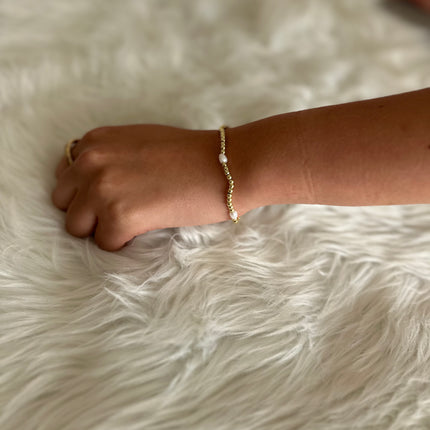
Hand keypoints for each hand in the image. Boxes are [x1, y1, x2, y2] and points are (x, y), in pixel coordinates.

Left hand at [52, 124, 246, 250]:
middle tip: (122, 211)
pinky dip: (123, 242)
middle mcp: (90, 161)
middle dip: (89, 211)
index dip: (86, 191)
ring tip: (134, 221)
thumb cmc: (190, 155)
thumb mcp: (138, 141)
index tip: (111, 197)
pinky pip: (104, 244)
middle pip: (63, 203)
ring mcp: (102, 189)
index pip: (64, 176)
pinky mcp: (119, 216)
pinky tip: (148, 226)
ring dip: (102, 228)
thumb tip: (90, 182)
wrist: (226, 166)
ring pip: (76, 227)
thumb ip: (108, 156)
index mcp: (94, 141)